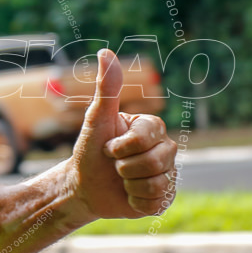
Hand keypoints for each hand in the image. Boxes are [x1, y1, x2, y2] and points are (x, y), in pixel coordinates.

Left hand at [68, 49, 177, 220]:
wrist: (83, 185)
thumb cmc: (89, 149)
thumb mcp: (96, 119)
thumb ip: (106, 88)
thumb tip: (105, 51)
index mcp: (153, 127)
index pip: (147, 137)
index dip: (121, 146)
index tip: (109, 147)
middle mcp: (166, 149)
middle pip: (155, 161)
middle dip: (124, 166)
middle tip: (113, 164)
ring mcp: (168, 174)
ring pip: (157, 183)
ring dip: (129, 184)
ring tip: (121, 179)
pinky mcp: (164, 197)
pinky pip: (157, 202)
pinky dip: (136, 201)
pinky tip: (128, 195)